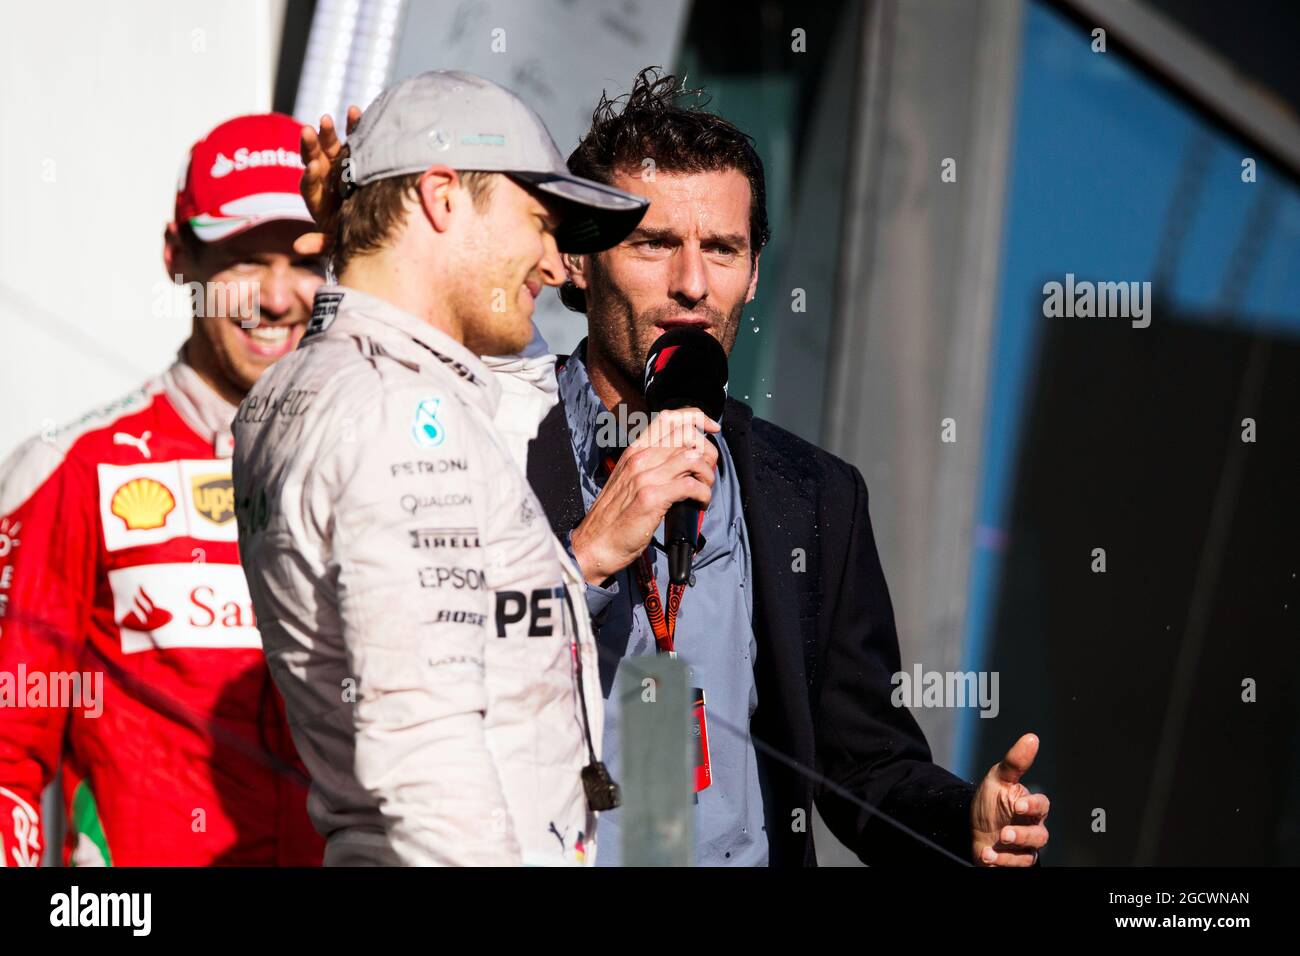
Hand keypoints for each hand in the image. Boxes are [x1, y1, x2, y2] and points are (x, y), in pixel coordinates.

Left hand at [293, 105, 361, 255]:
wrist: (370, 224)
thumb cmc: (350, 236)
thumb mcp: (336, 243)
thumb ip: (319, 243)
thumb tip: (297, 248)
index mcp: (317, 198)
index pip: (309, 185)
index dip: (310, 177)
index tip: (311, 169)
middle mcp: (325, 178)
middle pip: (314, 160)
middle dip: (311, 147)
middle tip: (308, 132)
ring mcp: (338, 164)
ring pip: (329, 146)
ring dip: (327, 133)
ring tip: (326, 119)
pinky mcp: (354, 155)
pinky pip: (352, 138)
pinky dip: (353, 125)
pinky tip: (355, 111)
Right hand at [569, 408, 719, 584]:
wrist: (595, 543)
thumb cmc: (613, 517)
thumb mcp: (628, 479)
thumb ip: (651, 464)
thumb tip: (683, 459)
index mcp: (634, 450)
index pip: (669, 418)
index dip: (697, 417)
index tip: (712, 428)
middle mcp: (640, 458)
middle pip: (687, 436)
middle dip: (709, 452)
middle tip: (709, 471)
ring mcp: (645, 476)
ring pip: (693, 459)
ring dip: (707, 475)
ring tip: (704, 489)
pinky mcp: (652, 497)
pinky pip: (691, 485)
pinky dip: (703, 494)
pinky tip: (699, 503)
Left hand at [970, 732, 1049, 865]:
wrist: (972, 825)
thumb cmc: (991, 800)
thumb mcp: (999, 778)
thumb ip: (1015, 761)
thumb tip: (1032, 737)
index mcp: (1031, 806)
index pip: (1042, 805)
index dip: (1033, 806)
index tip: (1018, 805)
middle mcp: (1032, 827)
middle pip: (1040, 835)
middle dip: (1023, 835)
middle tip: (1004, 833)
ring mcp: (1024, 847)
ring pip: (1029, 854)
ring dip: (1011, 854)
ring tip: (992, 849)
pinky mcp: (1014, 861)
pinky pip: (1016, 866)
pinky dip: (1002, 862)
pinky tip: (987, 856)